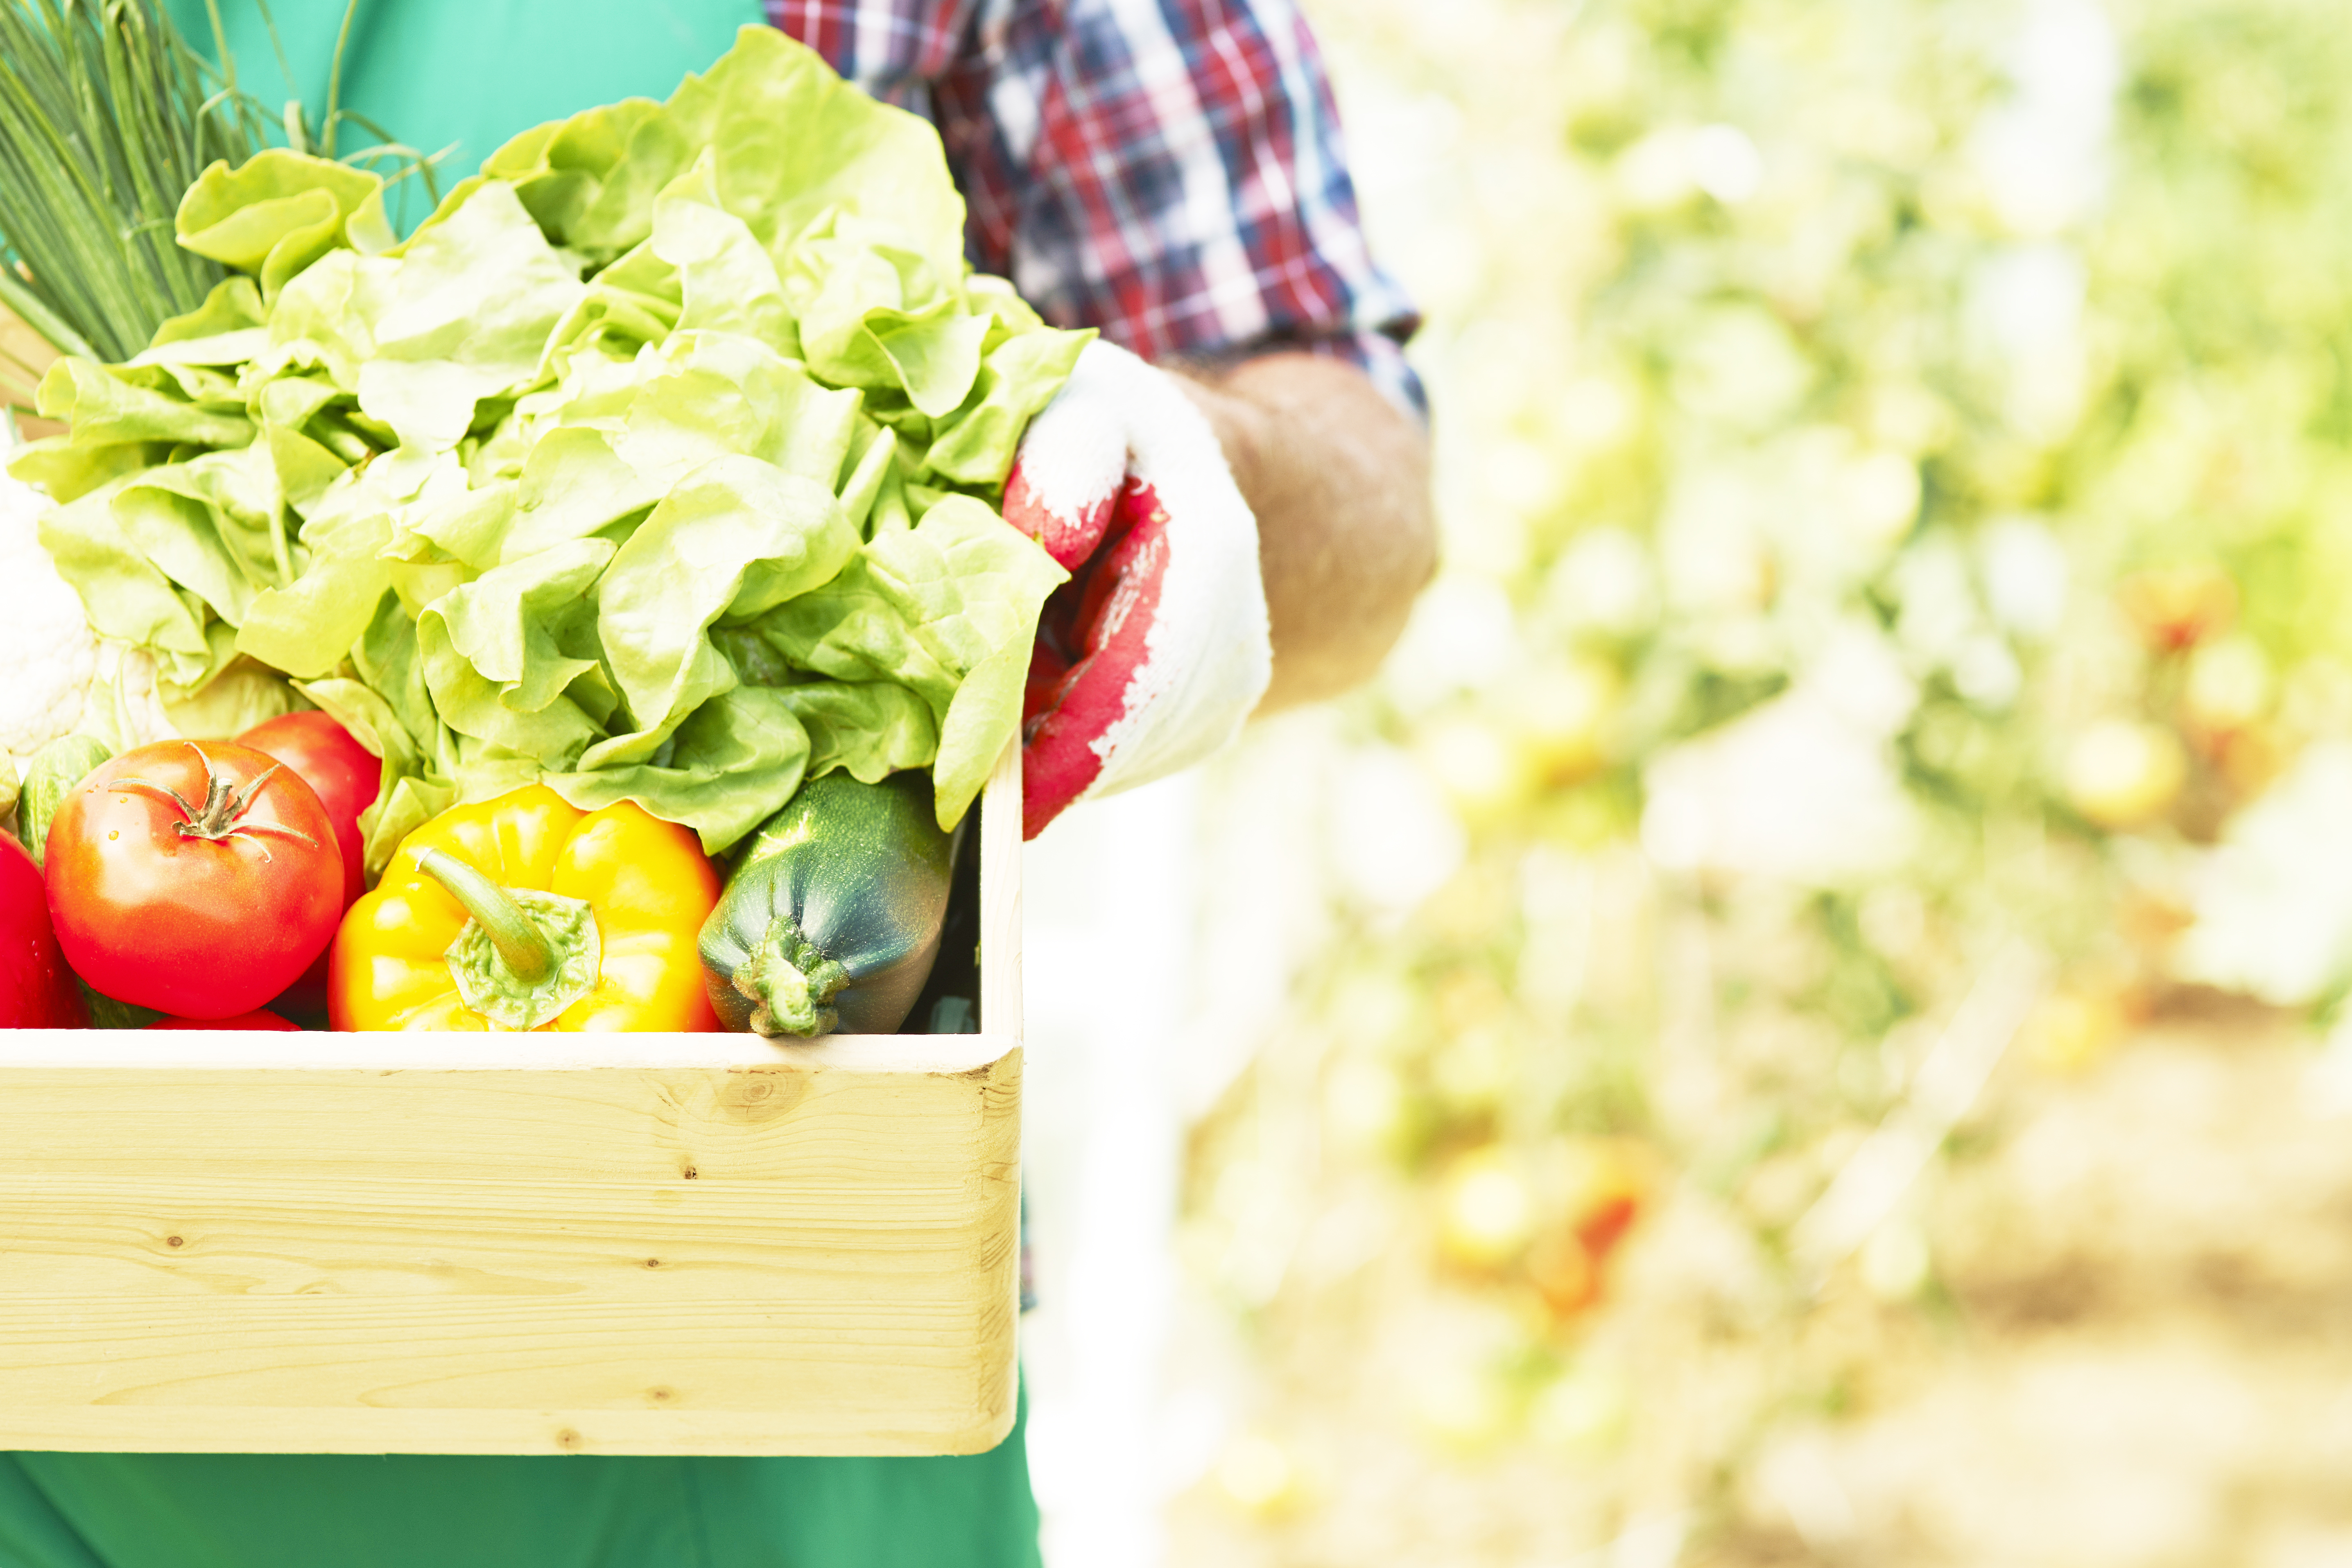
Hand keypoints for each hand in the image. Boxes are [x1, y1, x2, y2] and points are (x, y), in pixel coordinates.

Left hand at [1003, 341, 1270, 838]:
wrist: (1171, 471)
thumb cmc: (1103, 427)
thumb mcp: (1080, 401)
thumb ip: (1064, 450)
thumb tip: (1043, 541)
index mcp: (1209, 559)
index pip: (1138, 685)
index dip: (1061, 750)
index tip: (984, 796)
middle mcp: (1235, 647)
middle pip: (1122, 744)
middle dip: (1026, 760)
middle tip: (939, 762)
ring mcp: (1222, 701)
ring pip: (1112, 766)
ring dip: (1035, 752)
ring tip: (977, 701)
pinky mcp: (1197, 730)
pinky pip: (1110, 764)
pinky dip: (1051, 746)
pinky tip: (1018, 696)